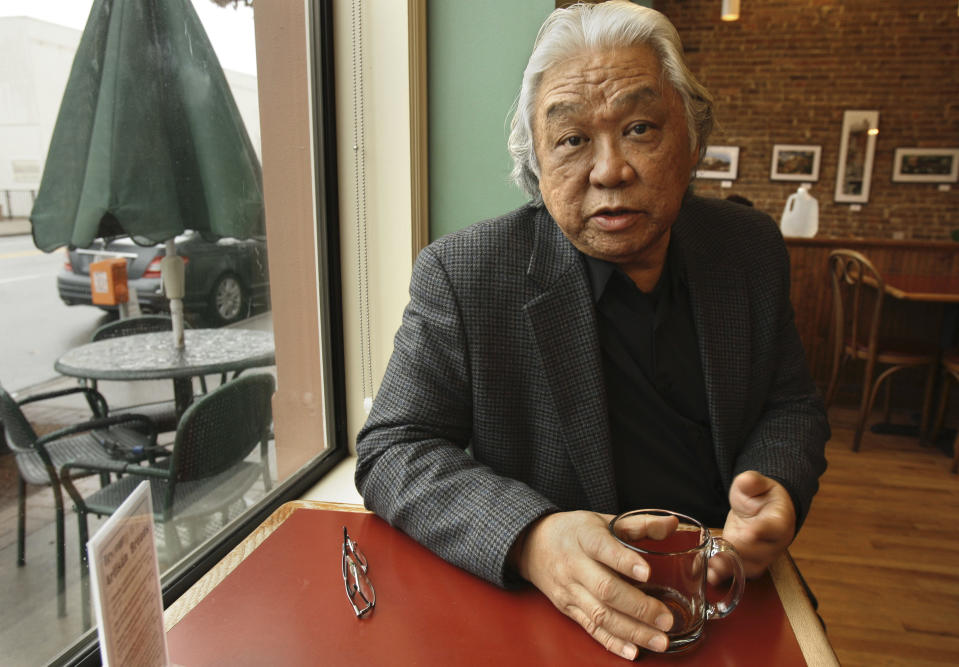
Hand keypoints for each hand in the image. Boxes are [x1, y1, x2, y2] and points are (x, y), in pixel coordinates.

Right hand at [512, 511, 675, 659]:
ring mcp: (570, 590)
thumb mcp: (602, 520)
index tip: (647, 572)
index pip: (603, 548)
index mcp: (584, 537)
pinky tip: (633, 651)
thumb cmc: (574, 531)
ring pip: (600, 615)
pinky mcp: (568, 609)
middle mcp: (574, 565)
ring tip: (660, 640)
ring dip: (632, 631)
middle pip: (605, 588)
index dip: (625, 561)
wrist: (533, 545)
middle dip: (638, 607)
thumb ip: (639, 524)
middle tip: (666, 618)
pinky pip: (591, 629)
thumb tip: (672, 523)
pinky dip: (613, 643)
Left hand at [715, 471, 795, 580]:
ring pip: (749, 567)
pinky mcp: (748, 563)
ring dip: (729, 567)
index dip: (761, 531)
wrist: (762, 510)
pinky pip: (738, 574)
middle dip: (738, 552)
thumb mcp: (755, 483)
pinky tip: (709, 575)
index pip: (774, 527)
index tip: (749, 532)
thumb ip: (752, 482)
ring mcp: (762, 556)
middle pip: (759, 551)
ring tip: (712, 565)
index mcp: (779, 520)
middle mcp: (774, 543)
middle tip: (721, 551)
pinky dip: (722, 576)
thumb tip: (747, 480)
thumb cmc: (760, 496)